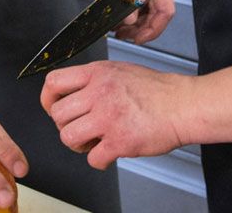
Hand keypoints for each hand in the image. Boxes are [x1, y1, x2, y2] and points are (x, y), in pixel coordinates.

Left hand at [40, 61, 191, 168]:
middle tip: (81, 129)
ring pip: (68, 137)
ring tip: (93, 142)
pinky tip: (109, 152)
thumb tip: (72, 93)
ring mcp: (108, 117)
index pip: (54, 82)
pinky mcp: (120, 141)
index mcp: (97, 74)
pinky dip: (99, 160)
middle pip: (57, 114)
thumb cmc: (157, 90)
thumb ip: (94, 80)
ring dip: (78, 145)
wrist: (183, 105)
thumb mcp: (119, 71)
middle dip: (65, 126)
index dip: (47, 99)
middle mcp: (99, 93)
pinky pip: (93, 159)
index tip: (52, 107)